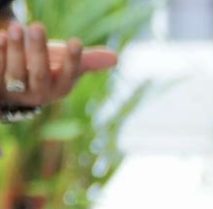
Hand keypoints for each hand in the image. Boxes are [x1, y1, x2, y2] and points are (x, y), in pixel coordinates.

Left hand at [2, 24, 116, 108]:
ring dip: (15, 50)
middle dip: (38, 51)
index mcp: (58, 89)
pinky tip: (0, 37)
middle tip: (37, 26)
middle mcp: (37, 93)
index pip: (68, 76)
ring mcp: (13, 90)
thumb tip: (116, 57)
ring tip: (17, 28)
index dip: (72, 60)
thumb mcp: (62, 64)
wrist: (8, 86)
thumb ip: (86, 60)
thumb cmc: (41, 69)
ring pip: (14, 73)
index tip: (76, 41)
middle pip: (39, 74)